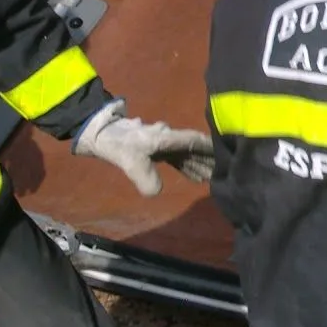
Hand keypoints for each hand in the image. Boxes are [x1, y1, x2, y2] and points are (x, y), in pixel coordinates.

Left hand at [73, 100, 215, 197]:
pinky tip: (195, 177)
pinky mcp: (157, 149)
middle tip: (223, 173)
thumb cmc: (119, 144)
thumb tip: (157, 193)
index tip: (226, 154)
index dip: (210, 148)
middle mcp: (169, 138)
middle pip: (194, 148)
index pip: (194, 141)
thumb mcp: (130, 161)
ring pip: (186, 154)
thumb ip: (144, 177)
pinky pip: (177, 158)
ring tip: (211, 179)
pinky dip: (187, 167)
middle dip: (208, 160)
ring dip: (198, 165)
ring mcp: (163, 143)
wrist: (100, 134)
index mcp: (166, 137)